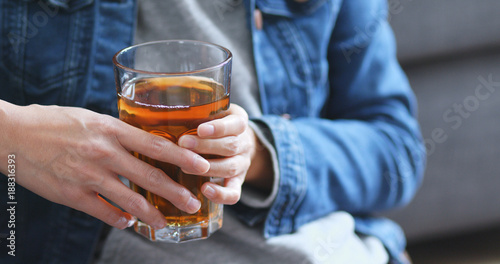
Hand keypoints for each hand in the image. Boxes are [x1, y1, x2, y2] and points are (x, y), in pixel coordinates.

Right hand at [0, 102, 209, 229]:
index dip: (182, 157)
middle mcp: (103, 152)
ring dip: (151, 213)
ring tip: (165, 222)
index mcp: (110, 129)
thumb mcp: (92, 119)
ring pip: (130, 199)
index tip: (201, 166)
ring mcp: (88, 175)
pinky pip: (103, 211)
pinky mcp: (71, 194)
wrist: (11, 134)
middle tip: (192, 203)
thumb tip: (144, 145)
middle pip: (149, 176)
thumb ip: (118, 133)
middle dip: (175, 193)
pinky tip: (128, 222)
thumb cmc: (54, 122)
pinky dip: (119, 219)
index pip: (155, 145)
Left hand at [178, 104, 273, 204]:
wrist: (237, 142)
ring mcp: (242, 164)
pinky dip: (221, 194)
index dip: (219, 128)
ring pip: (230, 167)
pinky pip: (234, 193)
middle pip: (231, 146)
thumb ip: (199, 111)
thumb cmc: (216, 125)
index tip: (200, 129)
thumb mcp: (213, 112)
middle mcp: (244, 144)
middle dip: (206, 146)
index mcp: (239, 123)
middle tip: (183, 143)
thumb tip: (168, 111)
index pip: (236, 125)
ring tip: (185, 166)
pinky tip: (204, 190)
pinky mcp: (237, 182)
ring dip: (208, 167)